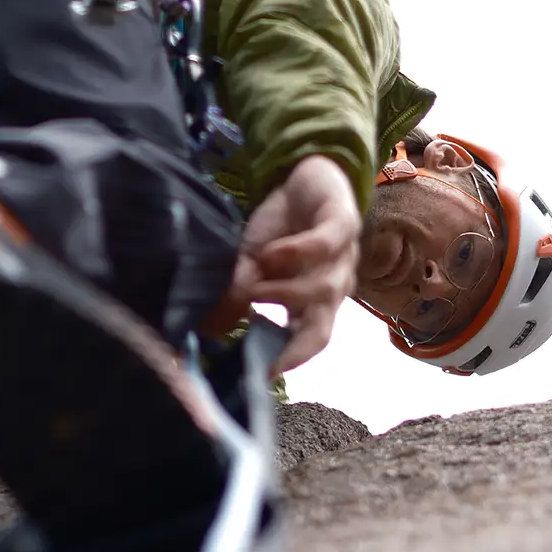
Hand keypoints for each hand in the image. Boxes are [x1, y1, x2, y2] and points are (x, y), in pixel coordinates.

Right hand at [225, 155, 360, 372]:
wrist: (306, 175)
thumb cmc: (281, 229)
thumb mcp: (251, 263)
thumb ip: (237, 292)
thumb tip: (209, 327)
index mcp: (312, 304)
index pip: (306, 342)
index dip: (286, 361)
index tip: (259, 376)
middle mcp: (331, 288)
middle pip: (322, 329)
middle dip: (295, 345)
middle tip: (264, 352)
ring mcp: (342, 258)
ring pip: (322, 290)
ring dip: (284, 295)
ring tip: (251, 291)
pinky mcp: (343, 223)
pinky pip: (326, 244)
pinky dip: (298, 253)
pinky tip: (271, 255)